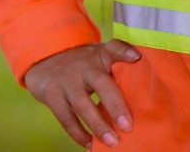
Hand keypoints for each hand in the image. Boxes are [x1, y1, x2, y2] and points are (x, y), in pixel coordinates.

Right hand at [24, 39, 141, 148]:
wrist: (47, 59)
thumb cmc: (85, 65)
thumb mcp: (100, 59)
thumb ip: (117, 72)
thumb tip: (142, 101)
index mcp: (100, 55)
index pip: (114, 48)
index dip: (125, 51)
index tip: (136, 57)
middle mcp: (84, 66)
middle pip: (101, 83)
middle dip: (115, 106)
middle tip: (127, 126)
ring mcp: (66, 81)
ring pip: (82, 104)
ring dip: (98, 125)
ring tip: (112, 142)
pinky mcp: (52, 95)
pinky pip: (66, 118)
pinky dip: (79, 134)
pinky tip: (91, 145)